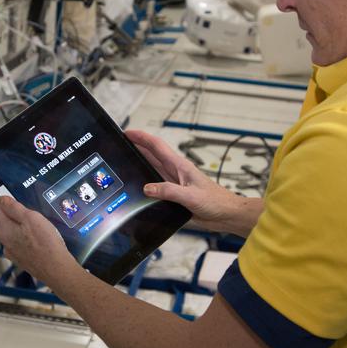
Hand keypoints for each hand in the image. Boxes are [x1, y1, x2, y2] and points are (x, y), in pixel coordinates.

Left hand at [0, 196, 80, 287]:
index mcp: (4, 230)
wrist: (57, 269)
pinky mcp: (22, 261)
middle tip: (37, 218)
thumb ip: (14, 208)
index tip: (27, 205)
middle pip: (8, 222)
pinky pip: (23, 245)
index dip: (13, 204)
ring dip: (25, 230)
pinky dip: (29, 241)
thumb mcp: (30, 218)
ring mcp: (13, 254)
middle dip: (20, 218)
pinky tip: (41, 243)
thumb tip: (1, 199)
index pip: (1, 209)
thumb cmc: (45, 241)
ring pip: (16, 234)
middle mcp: (5, 243)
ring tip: (42, 230)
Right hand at [125, 129, 258, 234]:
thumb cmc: (216, 202)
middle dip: (136, 147)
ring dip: (139, 164)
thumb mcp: (191, 196)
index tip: (127, 133)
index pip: (157, 146)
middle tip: (120, 144)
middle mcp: (175, 172)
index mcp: (180, 166)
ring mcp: (175, 183)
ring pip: (152, 170)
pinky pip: (156, 187)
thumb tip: (147, 188)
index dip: (141, 137)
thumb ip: (169, 191)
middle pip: (152, 155)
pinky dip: (146, 185)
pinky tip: (138, 188)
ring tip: (124, 161)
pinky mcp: (175, 195)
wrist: (226, 214)